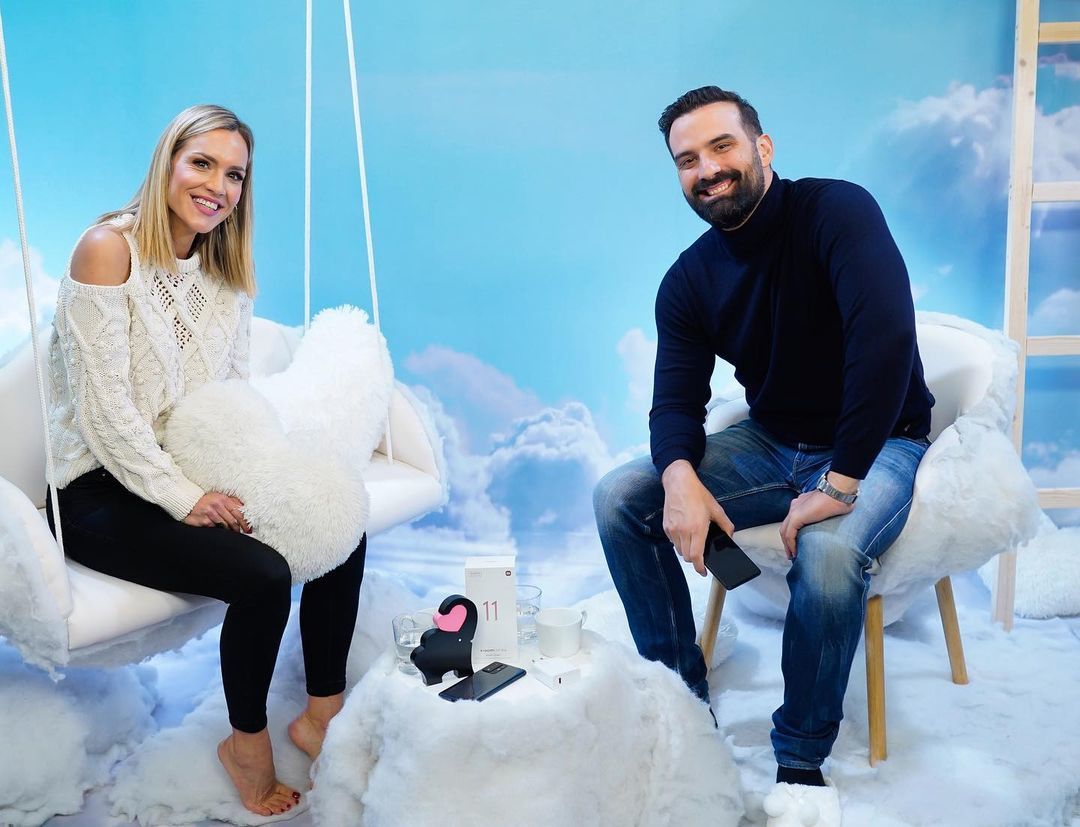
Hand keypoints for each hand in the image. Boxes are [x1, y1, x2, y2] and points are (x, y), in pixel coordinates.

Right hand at [184, 492, 251, 532]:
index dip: (245, 522)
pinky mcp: (203, 520)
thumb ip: (232, 502)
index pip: (238, 512)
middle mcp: (217, 505)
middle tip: (242, 532)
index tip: (249, 529)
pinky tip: (220, 530)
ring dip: (229, 531)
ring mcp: (210, 513)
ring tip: (232, 532)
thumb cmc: (207, 500)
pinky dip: (218, 530)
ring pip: (225, 526)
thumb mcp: (220, 497)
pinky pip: (215, 528)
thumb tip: (245, 508)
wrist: (189, 502)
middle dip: (239, 529)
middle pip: (232, 521)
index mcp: (223, 499)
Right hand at [661, 460, 734, 576]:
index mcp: (697, 528)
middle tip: (700, 555)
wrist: (679, 483)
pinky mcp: (666, 526)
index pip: (696, 556)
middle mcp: (683, 531)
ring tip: (693, 542)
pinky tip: (685, 533)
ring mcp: (673, 529)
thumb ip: (726, 525)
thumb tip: (729, 537)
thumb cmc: (697, 494)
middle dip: (694, 559)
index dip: (700, 568)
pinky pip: (672, 541)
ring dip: (686, 551)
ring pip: (679, 550)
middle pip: (687, 557)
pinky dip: (679, 542)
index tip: (703, 571)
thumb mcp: (716, 509)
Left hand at [779, 491, 852, 559]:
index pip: (793, 520)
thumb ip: (826, 513)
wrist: (837, 491)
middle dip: (787, 541)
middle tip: (791, 553)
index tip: (797, 543)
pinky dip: (791, 544)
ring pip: (785, 531)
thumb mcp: (830, 507)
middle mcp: (795, 506)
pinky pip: (789, 534)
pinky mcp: (796, 517)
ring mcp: (794, 511)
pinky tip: (795, 552)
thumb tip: (834, 520)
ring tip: (792, 555)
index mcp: (802, 502)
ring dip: (787, 545)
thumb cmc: (839, 498)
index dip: (793, 532)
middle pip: (786, 526)